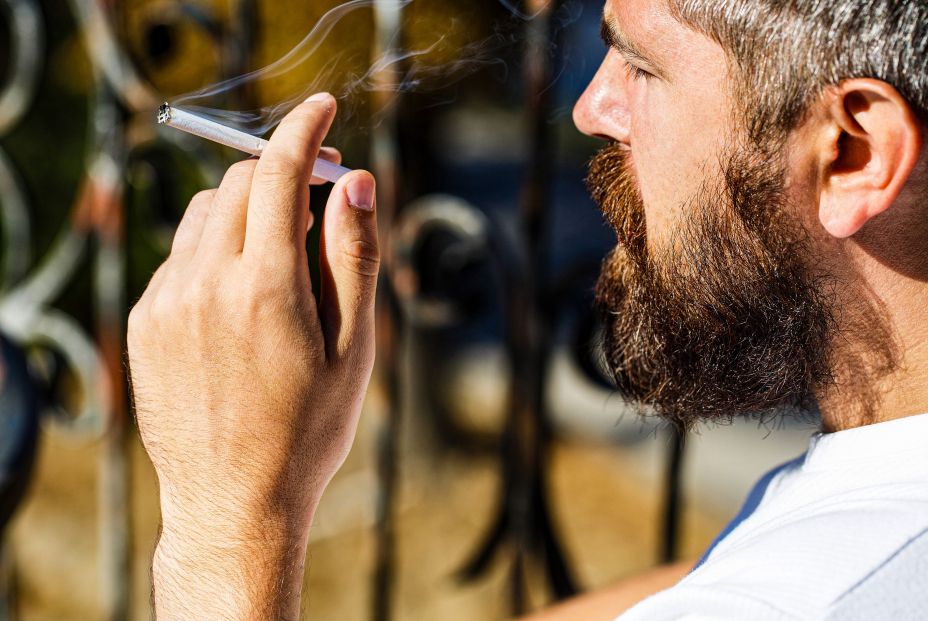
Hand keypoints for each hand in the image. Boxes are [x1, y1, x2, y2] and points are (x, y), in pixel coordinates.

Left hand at [127, 93, 378, 619]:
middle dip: (282, 172)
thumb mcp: (355, 348)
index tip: (323, 108)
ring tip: (281, 264)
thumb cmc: (309, 428)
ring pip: (205, 212)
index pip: (280, 172)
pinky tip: (240, 300)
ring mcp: (166, 302)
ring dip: (247, 210)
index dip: (305, 129)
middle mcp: (206, 284)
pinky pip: (180, 254)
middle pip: (240, 180)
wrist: (235, 500)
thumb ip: (354, 256)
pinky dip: (215, 249)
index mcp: (267, 288)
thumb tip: (356, 180)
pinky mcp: (145, 321)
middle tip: (320, 202)